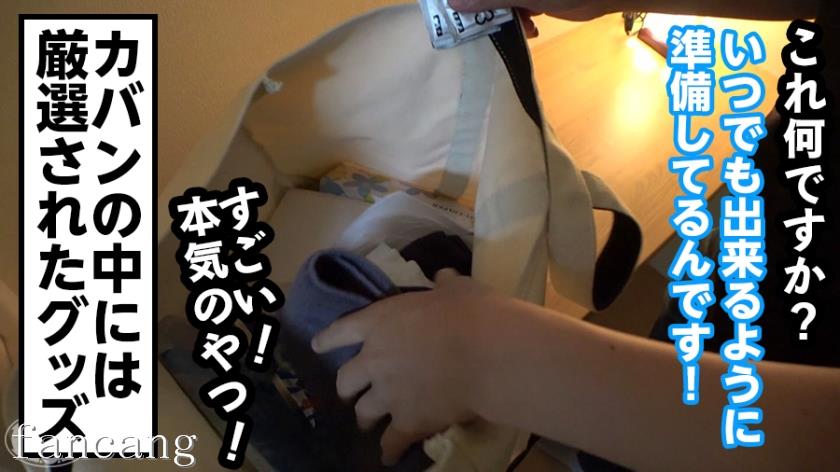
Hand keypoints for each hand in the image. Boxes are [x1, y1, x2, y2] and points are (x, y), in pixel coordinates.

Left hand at [311, 269, 511, 464]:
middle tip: (353, 393)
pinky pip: (391, 442)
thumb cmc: (472, 312)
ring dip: (365, 418)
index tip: (317, 347)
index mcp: (380, 321)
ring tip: (368, 423)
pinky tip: (389, 457)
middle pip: (346, 379)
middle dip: (348, 387)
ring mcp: (388, 393)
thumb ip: (443, 284)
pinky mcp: (408, 421)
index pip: (341, 331)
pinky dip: (389, 451)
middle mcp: (375, 359)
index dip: (327, 340)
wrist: (488, 353)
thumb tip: (443, 277)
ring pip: (363, 412)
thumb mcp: (457, 288)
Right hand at [449, 0, 617, 35]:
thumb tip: (452, 3)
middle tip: (480, 25)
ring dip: (502, 15)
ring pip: (498, 1)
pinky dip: (518, 18)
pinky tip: (529, 28)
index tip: (453, 9)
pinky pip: (514, 7)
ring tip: (517, 26)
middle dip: (483, 7)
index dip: (464, 0)